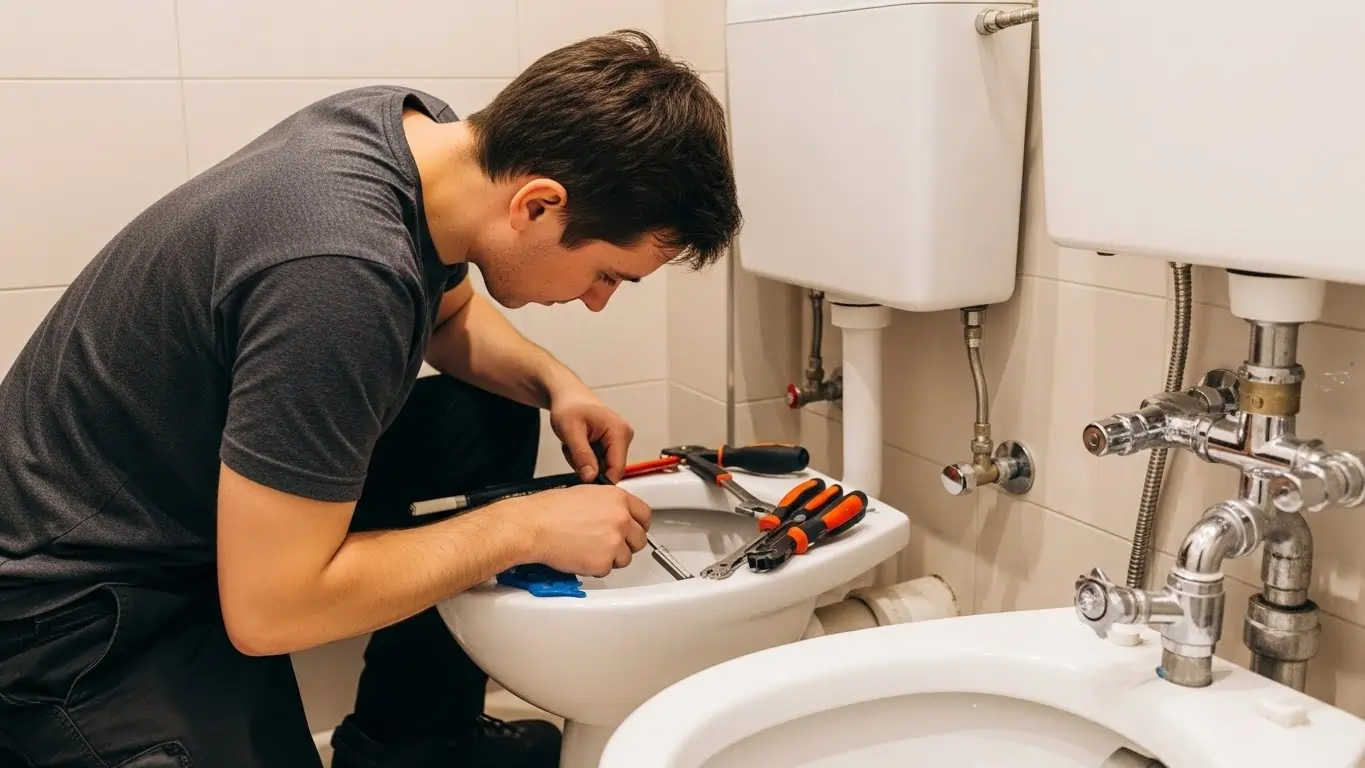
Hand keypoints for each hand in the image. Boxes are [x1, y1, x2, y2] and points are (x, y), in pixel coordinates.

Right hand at [508, 485, 651, 576]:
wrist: (533, 526)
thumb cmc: (549, 510)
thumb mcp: (585, 493)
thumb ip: (606, 504)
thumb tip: (613, 515)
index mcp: (617, 498)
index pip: (645, 515)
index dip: (638, 525)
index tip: (634, 530)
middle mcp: (621, 519)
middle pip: (640, 539)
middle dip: (626, 544)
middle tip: (609, 545)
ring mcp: (614, 541)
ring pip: (625, 558)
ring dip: (611, 558)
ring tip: (588, 550)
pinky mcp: (603, 562)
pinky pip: (606, 571)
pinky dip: (594, 568)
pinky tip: (579, 557)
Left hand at [548, 384, 634, 482]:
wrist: (567, 395)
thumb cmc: (569, 406)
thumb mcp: (570, 431)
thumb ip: (582, 455)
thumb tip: (591, 478)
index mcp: (619, 432)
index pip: (617, 469)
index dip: (599, 479)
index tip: (580, 477)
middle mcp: (624, 436)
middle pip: (609, 469)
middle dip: (588, 467)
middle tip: (571, 451)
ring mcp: (620, 440)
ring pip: (603, 467)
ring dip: (584, 463)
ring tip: (573, 446)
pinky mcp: (613, 443)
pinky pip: (600, 461)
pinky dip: (586, 458)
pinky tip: (578, 446)